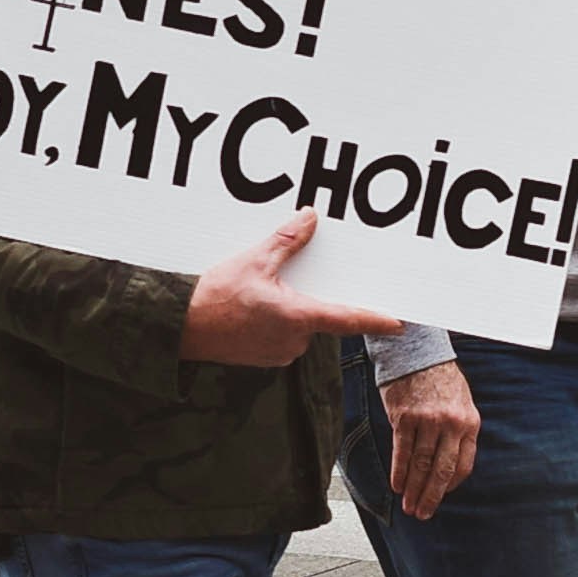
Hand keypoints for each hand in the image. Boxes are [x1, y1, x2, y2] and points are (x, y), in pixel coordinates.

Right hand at [178, 211, 398, 365]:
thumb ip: (286, 241)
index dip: (376, 319)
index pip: (348, 318)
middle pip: (318, 315)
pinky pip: (282, 335)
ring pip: (299, 325)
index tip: (398, 322)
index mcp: (297, 316)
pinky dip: (274, 321)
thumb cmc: (213, 298)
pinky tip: (252, 309)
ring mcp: (279, 352)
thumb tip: (310, 219)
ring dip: (288, 308)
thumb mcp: (253, 261)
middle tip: (283, 282)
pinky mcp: (264, 357)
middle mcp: (294, 340)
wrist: (179, 329)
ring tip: (259, 293)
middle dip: (306, 296)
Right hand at [379, 361, 479, 519]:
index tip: (441, 497)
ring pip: (421, 465)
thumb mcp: (462, 403)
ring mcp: (428, 421)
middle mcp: (451, 424)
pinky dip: (399, 471)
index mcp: (469, 423)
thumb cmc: (440, 379)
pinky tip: (397, 485)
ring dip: (413, 489)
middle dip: (431, 496)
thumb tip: (449, 466)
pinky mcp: (405, 417)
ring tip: (408, 504)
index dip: (451, 486)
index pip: (463, 465)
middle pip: (441, 470)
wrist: (418, 352)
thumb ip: (458, 432)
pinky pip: (402, 451)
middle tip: (423, 513)